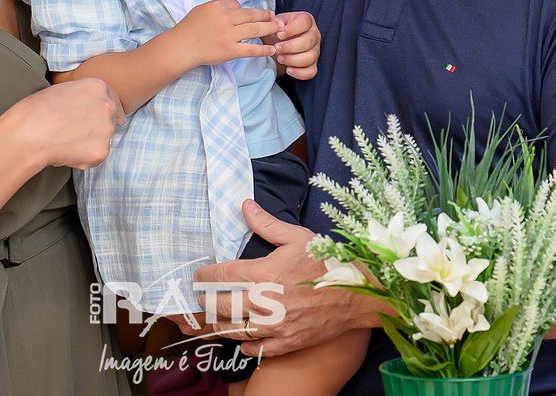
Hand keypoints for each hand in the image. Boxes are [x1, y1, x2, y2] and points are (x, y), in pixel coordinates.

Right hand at [7, 78, 125, 170]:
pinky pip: (96, 157)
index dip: (101, 111)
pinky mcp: (101, 151)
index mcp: (98, 87)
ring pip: (103, 140)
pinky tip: (66, 152)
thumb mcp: (63, 89)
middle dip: (97, 127)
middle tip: (74, 132)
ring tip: (66, 141)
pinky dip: (84, 158)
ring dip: (89, 143)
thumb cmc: (37, 109)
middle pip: (110, 120)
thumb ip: (82, 95)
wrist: (28, 133)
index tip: (94, 118)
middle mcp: (108, 106)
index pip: (112, 99)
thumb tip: (88, 106)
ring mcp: (107, 130)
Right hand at [173, 0, 278, 67]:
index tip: (254, 14)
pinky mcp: (230, 51)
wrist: (181, 47)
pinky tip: (272, 49)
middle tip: (276, 18)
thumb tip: (237, 6)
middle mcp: (226, 19)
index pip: (238, 5)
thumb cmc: (190, 28)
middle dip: (267, 16)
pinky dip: (263, 50)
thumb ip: (220, 6)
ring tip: (280, 29)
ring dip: (270, 29)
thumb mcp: (203, 9)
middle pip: (252, 16)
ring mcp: (229, 35)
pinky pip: (251, 50)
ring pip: (255, 30)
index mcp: (219, 7)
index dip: (246, 10)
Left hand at [191, 200, 374, 356]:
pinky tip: (242, 339)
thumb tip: (244, 205)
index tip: (198, 276)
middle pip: (221, 304)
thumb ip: (267, 223)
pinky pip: (257, 349)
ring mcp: (275, 325)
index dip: (205, 275)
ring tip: (212, 318)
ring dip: (219, 324)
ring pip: (233, 329)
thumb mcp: (297, 237)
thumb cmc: (327, 262)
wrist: (357, 294)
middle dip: (206, 300)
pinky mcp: (286, 342)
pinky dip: (245, 344)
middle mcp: (264, 302)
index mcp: (263, 273)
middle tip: (199, 297)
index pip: (221, 275)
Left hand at [267, 11, 319, 79]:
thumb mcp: (276, 22)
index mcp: (306, 21)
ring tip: (280, 58)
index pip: (304, 22)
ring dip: (293, 60)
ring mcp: (316, 50)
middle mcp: (314, 35)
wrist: (278, 43)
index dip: (292, 29)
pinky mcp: (313, 64)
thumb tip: (278, 24)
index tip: (279, 35)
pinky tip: (288, 70)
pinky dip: (299, 72)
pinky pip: (311, 71)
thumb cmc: (279, 31)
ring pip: (310, 57)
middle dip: (290, 47)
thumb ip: (276, 21)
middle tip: (277, 48)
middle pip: (308, 41)